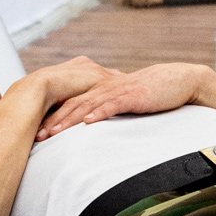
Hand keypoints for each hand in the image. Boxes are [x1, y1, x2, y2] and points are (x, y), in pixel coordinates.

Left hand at [36, 62, 213, 139]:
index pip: (72, 103)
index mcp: (102, 90)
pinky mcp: (133, 95)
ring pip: (88, 104)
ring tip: (53, 132)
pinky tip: (87, 122)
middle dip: (53, 121)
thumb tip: (94, 127)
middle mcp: (106, 88)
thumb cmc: (153, 94)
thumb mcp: (127, 103)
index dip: (54, 117)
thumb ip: (110, 111)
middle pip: (73, 104)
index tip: (38, 132)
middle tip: (37, 136)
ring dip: (69, 119)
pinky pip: (113, 105)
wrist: (179, 80)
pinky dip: (98, 113)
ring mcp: (119, 90)